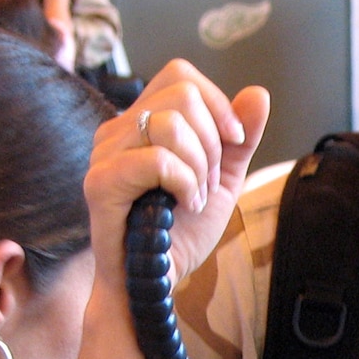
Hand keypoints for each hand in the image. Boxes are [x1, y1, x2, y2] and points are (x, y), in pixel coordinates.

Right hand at [84, 62, 269, 295]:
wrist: (156, 283)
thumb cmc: (181, 234)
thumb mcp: (222, 181)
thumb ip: (239, 140)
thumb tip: (258, 93)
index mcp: (142, 123)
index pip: (181, 76)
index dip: (217, 105)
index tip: (234, 143)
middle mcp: (118, 130)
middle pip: (182, 94)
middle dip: (212, 142)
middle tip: (206, 183)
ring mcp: (104, 153)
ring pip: (172, 123)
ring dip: (199, 167)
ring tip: (193, 200)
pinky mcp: (100, 182)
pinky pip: (158, 159)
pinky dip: (185, 184)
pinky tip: (183, 207)